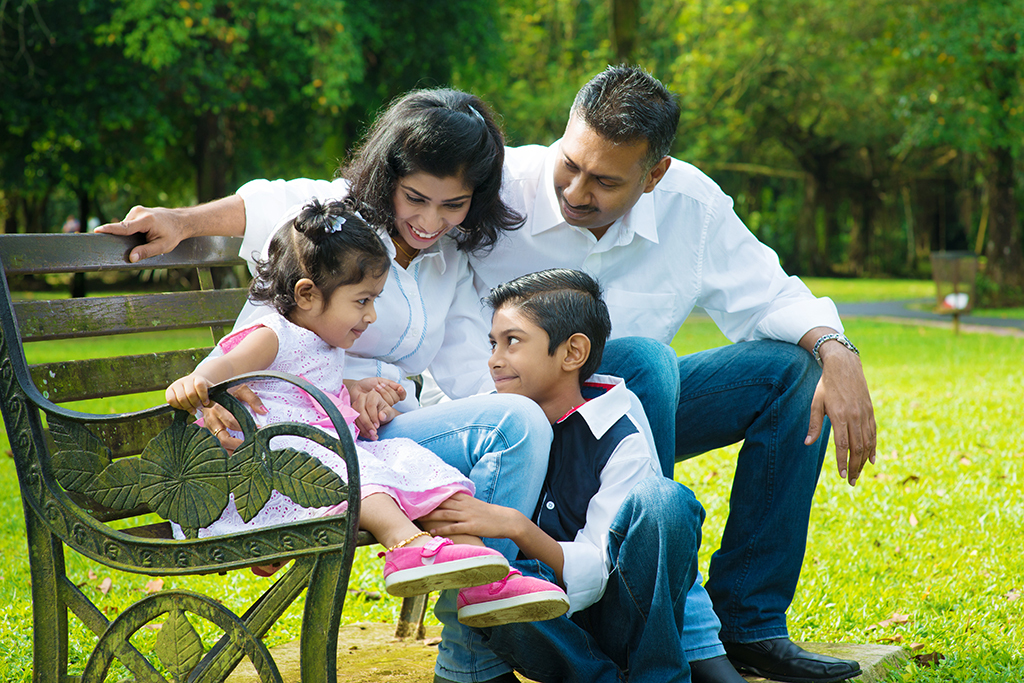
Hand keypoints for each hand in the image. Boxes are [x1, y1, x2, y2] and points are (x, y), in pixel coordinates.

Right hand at [95, 205, 188, 262]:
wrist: (180, 221)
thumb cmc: (173, 234)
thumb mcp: (163, 246)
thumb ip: (146, 252)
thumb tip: (131, 258)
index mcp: (146, 221)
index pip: (125, 227)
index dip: (110, 230)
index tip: (97, 230)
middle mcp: (139, 212)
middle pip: (124, 229)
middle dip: (125, 238)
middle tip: (140, 243)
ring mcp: (137, 210)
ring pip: (125, 226)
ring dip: (131, 234)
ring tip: (146, 236)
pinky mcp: (136, 210)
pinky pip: (128, 223)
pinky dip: (132, 230)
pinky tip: (143, 232)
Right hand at [166, 374, 212, 412]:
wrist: (193, 385)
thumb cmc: (203, 392)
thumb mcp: (210, 394)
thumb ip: (210, 400)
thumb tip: (206, 403)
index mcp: (198, 379)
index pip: (200, 385)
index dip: (203, 395)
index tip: (206, 402)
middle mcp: (187, 379)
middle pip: (190, 394)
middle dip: (196, 404)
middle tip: (198, 407)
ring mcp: (177, 384)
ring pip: (181, 398)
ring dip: (188, 407)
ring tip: (192, 409)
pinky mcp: (169, 390)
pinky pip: (171, 400)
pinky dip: (178, 406)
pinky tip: (183, 407)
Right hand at [198, 385, 266, 453]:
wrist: (209, 391)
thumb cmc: (228, 391)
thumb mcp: (240, 390)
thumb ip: (252, 399)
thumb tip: (264, 411)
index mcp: (219, 408)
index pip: (232, 422)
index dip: (245, 427)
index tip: (257, 430)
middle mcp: (212, 419)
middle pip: (223, 437)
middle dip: (238, 444)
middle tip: (251, 447)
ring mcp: (208, 427)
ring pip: (218, 444)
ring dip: (231, 451)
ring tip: (244, 454)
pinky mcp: (208, 431)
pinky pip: (216, 444)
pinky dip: (225, 450)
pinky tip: (235, 454)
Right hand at [346, 378, 405, 439]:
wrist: (380, 416)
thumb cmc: (385, 412)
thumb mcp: (389, 413)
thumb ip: (387, 414)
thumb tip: (381, 416)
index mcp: (373, 395)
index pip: (370, 405)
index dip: (373, 416)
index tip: (377, 426)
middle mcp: (362, 398)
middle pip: (361, 410)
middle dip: (367, 423)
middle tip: (373, 433)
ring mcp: (355, 405)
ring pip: (356, 416)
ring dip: (363, 428)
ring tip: (372, 436)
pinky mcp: (352, 413)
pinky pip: (353, 422)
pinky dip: (360, 430)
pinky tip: (367, 435)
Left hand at [418, 493, 522, 540]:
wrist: (506, 520)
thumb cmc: (489, 514)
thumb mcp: (475, 504)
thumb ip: (462, 502)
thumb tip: (449, 501)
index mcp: (464, 498)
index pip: (444, 493)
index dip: (430, 494)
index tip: (417, 494)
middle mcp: (464, 505)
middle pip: (441, 503)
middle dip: (426, 504)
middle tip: (411, 506)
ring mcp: (467, 515)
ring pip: (444, 514)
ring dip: (430, 516)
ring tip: (417, 517)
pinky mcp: (471, 526)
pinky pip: (453, 527)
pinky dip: (442, 529)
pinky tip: (432, 531)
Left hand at [805, 347, 875, 485]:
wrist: (844, 366)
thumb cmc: (826, 385)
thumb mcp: (816, 403)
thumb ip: (814, 424)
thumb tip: (807, 443)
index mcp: (839, 416)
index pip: (842, 445)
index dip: (843, 462)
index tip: (843, 476)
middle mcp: (854, 417)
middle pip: (857, 448)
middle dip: (855, 467)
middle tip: (852, 482)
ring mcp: (864, 414)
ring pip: (867, 443)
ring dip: (864, 461)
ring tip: (859, 474)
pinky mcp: (870, 411)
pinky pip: (873, 433)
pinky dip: (873, 448)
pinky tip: (871, 459)